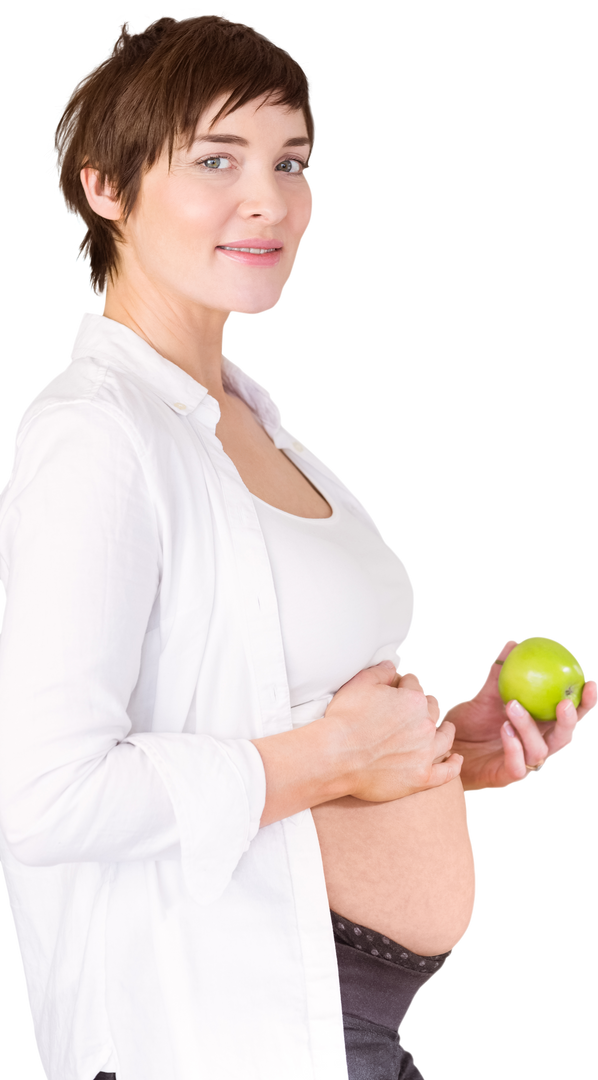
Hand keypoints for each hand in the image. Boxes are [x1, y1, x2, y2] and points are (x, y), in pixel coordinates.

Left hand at [442, 638, 597, 791]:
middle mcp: (540, 745)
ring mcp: (526, 763)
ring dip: (529, 727)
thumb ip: (500, 671)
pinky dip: (513, 748)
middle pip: (565, 738)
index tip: (591, 681)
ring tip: (512, 705)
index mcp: (542, 725)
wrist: (446, 746)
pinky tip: (504, 730)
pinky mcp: (507, 777)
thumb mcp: (485, 694)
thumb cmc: (473, 721)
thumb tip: (513, 641)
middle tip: (563, 702)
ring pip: (540, 750)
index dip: (587, 702)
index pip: (573, 715)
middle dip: (570, 721)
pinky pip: (518, 767)